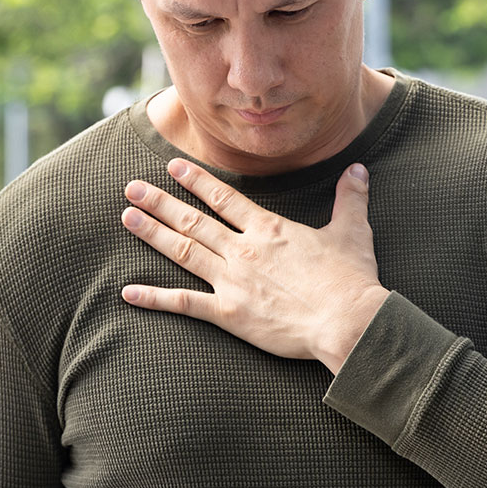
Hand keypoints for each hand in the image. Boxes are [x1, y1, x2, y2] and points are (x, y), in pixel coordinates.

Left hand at [120, 158, 390, 372]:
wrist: (347, 320)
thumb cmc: (351, 279)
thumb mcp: (352, 232)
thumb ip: (350, 198)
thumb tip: (358, 169)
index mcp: (269, 228)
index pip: (223, 197)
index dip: (196, 180)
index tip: (172, 166)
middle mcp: (243, 249)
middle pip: (193, 220)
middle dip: (160, 202)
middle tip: (131, 188)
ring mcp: (233, 281)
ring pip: (184, 252)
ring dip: (154, 234)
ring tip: (128, 218)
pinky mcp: (229, 314)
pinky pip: (185, 304)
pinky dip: (155, 298)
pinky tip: (129, 292)